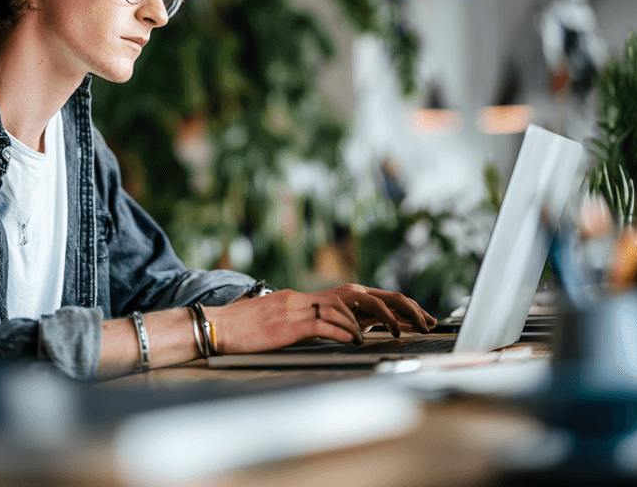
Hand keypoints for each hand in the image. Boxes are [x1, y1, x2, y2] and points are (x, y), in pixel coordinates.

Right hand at [208, 284, 435, 354]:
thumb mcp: (282, 324)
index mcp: (307, 298)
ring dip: (376, 319)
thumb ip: (309, 325)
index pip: (356, 296)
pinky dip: (345, 333)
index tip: (411, 318)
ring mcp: (299, 308)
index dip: (387, 304)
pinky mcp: (291, 324)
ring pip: (348, 306)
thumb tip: (337, 334)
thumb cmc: (245, 330)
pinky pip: (325, 325)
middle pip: (362, 294)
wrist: (216, 326)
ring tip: (396, 331)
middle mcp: (307, 298)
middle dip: (395, 306)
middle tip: (420, 320)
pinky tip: (359, 341)